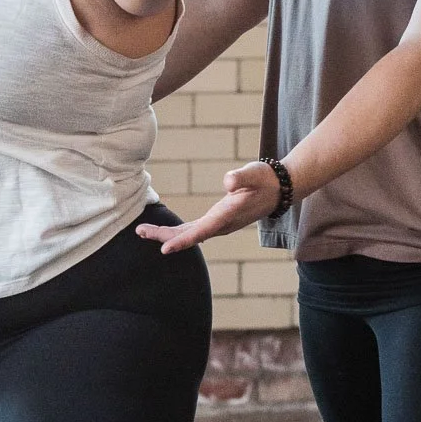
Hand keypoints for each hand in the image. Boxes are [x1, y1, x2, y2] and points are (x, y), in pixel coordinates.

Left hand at [137, 161, 283, 253]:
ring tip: (143, 231)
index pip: (201, 232)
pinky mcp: (218, 221)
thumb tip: (228, 182)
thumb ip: (241, 178)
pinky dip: (177, 232)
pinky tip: (164, 232)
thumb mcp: (254, 173)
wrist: (281, 188)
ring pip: (189, 234)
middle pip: (189, 236)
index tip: (164, 248)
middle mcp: (222, 225)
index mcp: (227, 216)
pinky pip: (194, 230)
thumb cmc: (266, 179)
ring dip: (166, 235)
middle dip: (164, 236)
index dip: (182, 241)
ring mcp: (220, 225)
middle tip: (139, 231)